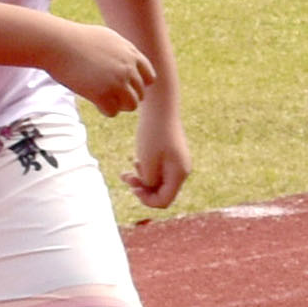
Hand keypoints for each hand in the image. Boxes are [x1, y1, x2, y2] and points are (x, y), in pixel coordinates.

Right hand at [39, 14, 154, 113]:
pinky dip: (105, 109)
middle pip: (140, 94)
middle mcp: (127, 68)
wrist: (58, 43)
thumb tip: (130, 62)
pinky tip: (95, 101)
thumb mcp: (106, 38)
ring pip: (131, 106)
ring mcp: (116, 82)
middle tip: (108, 93)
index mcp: (131, 54)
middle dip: (126, 96)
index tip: (123, 85)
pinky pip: (113, 112)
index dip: (137, 85)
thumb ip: (121, 51)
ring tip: (104, 99)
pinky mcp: (102, 94)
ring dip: (119, 105)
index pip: (149, 78)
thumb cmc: (77, 39)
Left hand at [119, 82, 191, 211]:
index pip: (164, 200)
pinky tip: (135, 160)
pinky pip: (159, 171)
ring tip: (125, 172)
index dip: (147, 200)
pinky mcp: (171, 155)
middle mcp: (182, 170)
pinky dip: (146, 170)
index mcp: (179, 174)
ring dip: (141, 180)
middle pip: (162, 192)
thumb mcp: (147, 162)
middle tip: (125, 177)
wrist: (160, 106)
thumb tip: (149, 189)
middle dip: (142, 189)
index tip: (132, 189)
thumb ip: (148, 182)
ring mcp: (178, 162)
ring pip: (158, 181)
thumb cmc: (152, 133)